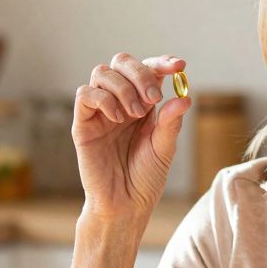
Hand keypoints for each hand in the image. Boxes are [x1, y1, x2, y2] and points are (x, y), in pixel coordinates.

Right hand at [73, 53, 191, 218]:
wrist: (125, 204)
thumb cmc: (145, 178)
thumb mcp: (164, 148)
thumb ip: (171, 122)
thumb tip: (184, 97)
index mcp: (143, 103)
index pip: (149, 70)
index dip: (162, 63)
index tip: (179, 66)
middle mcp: (120, 101)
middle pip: (122, 63)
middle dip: (140, 73)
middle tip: (153, 97)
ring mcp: (100, 111)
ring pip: (102, 73)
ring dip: (123, 87)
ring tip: (136, 114)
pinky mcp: (83, 124)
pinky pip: (85, 94)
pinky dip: (103, 99)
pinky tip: (117, 118)